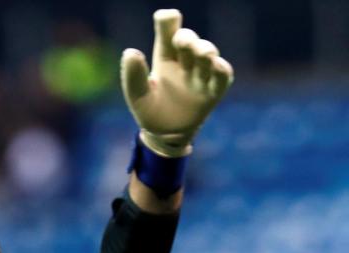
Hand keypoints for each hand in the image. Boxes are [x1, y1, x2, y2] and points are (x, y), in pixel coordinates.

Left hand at [121, 9, 233, 156]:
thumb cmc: (150, 110)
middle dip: (187, 38)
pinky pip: (222, 76)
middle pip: (188, 40)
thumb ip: (133, 76)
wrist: (165, 135)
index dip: (168, 22)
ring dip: (205, 50)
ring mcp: (201, 74)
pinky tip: (215, 66)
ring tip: (202, 53)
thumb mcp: (137, 96)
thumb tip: (130, 51)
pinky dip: (220, 69)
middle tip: (181, 41)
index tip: (166, 16)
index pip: (168, 33)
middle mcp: (184, 61)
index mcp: (164, 58)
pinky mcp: (214, 90)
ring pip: (208, 54)